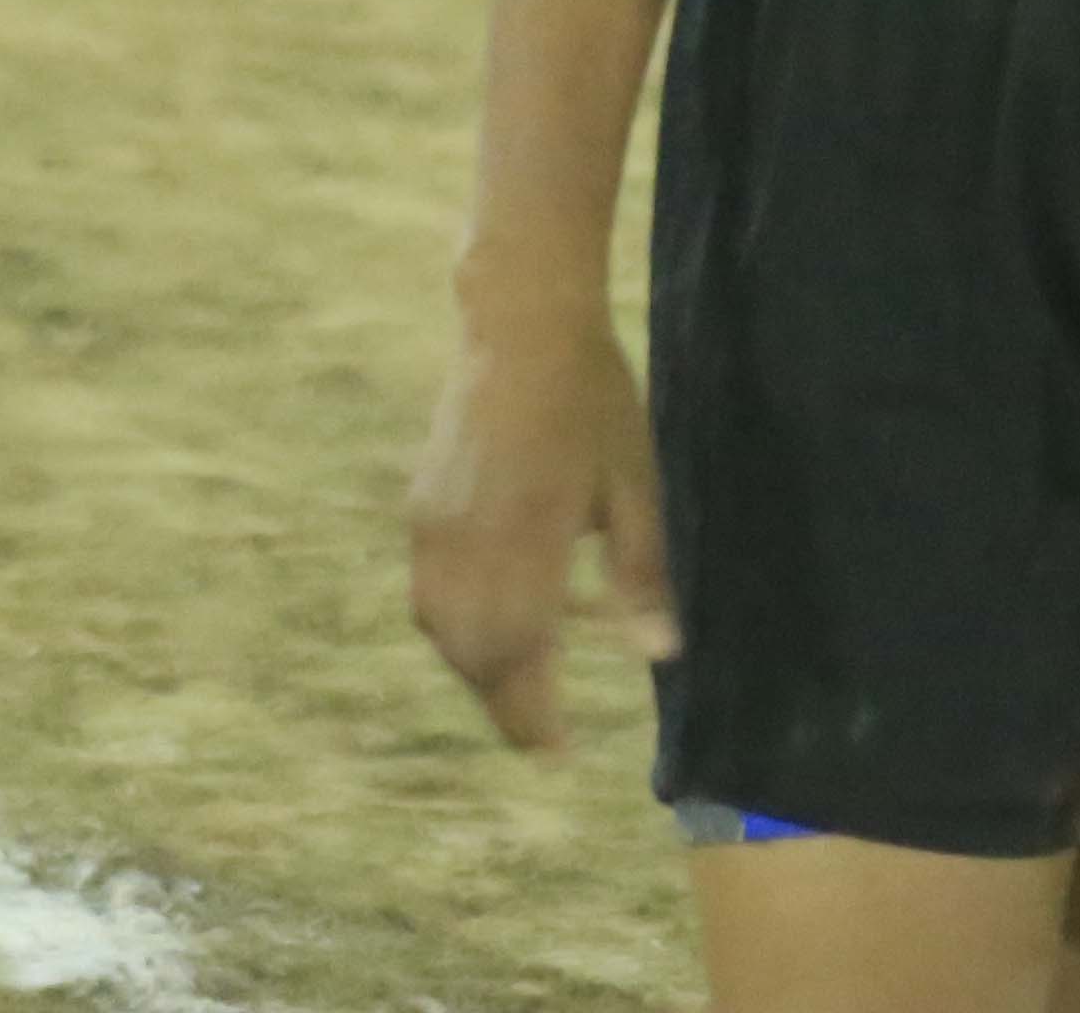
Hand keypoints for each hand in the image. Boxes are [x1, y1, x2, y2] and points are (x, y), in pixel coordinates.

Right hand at [405, 302, 674, 753]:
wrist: (520, 327)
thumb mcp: (638, 483)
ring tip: (528, 672)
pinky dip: (459, 623)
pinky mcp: (420, 508)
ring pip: (440, 629)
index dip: (532, 714)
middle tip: (543, 729)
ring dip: (479, 665)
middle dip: (503, 703)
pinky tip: (503, 610)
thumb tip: (659, 653)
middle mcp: (468, 541)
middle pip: (471, 655)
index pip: (520, 655)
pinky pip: (428, 592)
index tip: (555, 752)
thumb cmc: (595, 402)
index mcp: (530, 537)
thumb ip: (642, 572)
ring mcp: (434, 525)